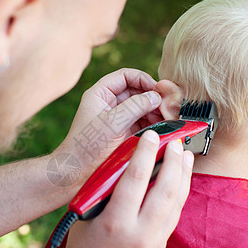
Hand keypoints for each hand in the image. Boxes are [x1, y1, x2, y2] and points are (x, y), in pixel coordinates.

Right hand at [53, 131, 193, 247]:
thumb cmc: (83, 246)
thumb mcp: (88, 213)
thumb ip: (107, 188)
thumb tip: (127, 162)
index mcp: (116, 220)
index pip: (136, 177)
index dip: (146, 152)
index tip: (152, 136)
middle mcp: (140, 231)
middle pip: (165, 188)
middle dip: (173, 160)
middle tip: (176, 141)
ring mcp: (154, 240)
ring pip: (177, 201)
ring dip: (183, 175)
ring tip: (186, 155)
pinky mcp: (161, 244)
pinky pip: (176, 213)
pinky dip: (181, 192)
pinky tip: (182, 179)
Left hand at [54, 68, 163, 186]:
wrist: (78, 172)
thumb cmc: (88, 145)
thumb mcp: (112, 122)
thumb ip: (135, 106)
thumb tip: (156, 96)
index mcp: (100, 94)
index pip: (125, 76)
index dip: (143, 79)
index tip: (158, 89)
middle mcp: (110, 103)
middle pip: (137, 91)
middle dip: (153, 97)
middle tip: (168, 105)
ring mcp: (118, 118)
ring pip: (142, 107)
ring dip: (156, 111)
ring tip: (168, 118)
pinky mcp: (125, 132)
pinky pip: (143, 122)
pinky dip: (154, 123)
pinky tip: (164, 127)